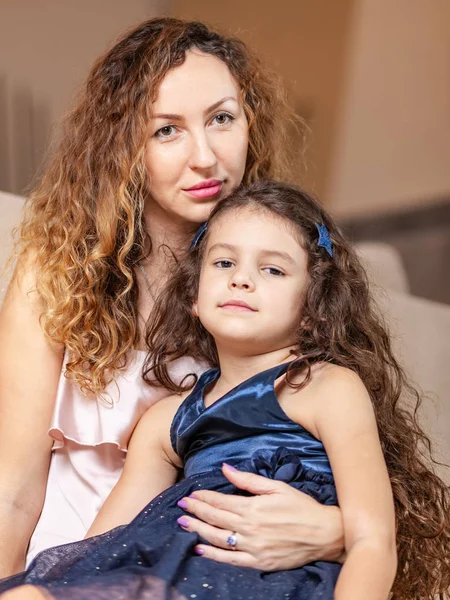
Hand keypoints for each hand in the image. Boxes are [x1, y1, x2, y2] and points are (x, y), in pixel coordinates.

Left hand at [176, 463, 344, 570]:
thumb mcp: (276, 487)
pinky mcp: (258, 562)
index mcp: (253, 507)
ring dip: (198, 530)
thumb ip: (248, 480)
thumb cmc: (301, 507)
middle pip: (215, 519)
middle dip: (196, 511)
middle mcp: (250, 528)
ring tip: (183, 523)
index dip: (204, 497)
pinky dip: (213, 555)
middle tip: (180, 506)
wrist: (323, 534)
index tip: (191, 493)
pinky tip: (200, 549)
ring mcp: (253, 547)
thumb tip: (225, 468)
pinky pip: (230, 560)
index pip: (221, 502)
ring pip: (218, 539)